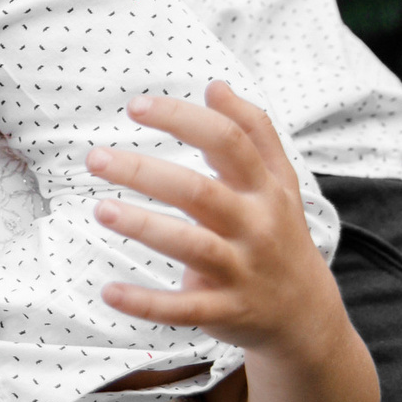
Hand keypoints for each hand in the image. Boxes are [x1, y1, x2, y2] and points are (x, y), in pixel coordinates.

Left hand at [90, 83, 378, 401]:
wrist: (306, 317)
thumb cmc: (278, 234)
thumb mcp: (278, 183)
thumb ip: (254, 132)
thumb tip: (216, 85)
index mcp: (267, 189)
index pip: (228, 141)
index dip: (183, 119)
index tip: (135, 106)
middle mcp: (257, 226)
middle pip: (200, 192)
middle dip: (145, 172)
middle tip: (94, 158)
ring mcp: (242, 270)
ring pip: (192, 246)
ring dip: (144, 227)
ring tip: (100, 208)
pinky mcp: (226, 310)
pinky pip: (183, 308)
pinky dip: (146, 302)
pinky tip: (109, 291)